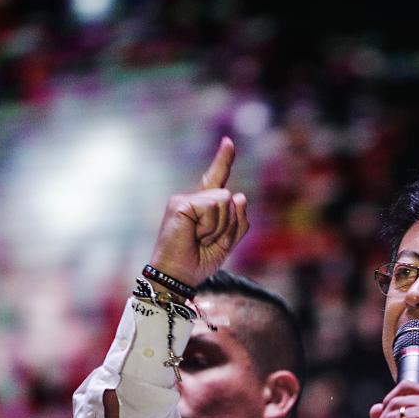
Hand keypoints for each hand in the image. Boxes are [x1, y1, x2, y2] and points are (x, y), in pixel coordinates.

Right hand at [149, 137, 249, 287]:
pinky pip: (212, 207)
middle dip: (228, 226)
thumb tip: (239, 195)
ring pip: (224, 201)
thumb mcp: (227, 243)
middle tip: (208, 242)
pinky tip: (195, 234)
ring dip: (219, 227)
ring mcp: (185, 200)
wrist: (179, 276)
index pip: (216, 179)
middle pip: (230, 199)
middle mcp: (195, 200)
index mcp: (205, 208)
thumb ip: (238, 222)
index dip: (223, 160)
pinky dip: (210, 225)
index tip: (228, 142)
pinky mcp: (180, 204)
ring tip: (200, 239)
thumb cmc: (199, 262)